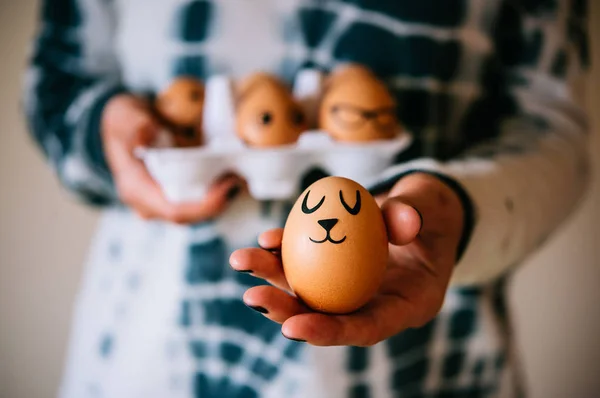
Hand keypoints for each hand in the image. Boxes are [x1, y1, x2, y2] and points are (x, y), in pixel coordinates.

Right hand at [102, 94, 243, 223]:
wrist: (118, 124)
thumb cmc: (123, 120)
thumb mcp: (125, 116)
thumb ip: (136, 126)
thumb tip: (147, 131)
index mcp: (136, 188)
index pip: (175, 211)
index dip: (206, 205)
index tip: (230, 186)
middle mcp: (147, 203)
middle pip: (191, 216)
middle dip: (219, 203)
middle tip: (240, 179)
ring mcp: (158, 203)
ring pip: (195, 213)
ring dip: (219, 201)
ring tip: (239, 179)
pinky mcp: (169, 197)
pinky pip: (195, 204)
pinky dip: (214, 195)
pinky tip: (230, 179)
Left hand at [229, 173, 463, 345]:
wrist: (421, 209)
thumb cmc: (432, 214)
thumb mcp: (431, 211)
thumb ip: (417, 215)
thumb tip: (405, 221)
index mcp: (405, 306)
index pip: (366, 328)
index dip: (328, 332)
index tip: (292, 327)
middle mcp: (373, 302)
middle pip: (327, 316)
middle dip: (286, 310)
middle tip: (253, 297)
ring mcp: (351, 286)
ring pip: (308, 291)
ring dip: (271, 279)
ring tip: (242, 261)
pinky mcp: (335, 267)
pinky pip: (305, 264)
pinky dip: (283, 253)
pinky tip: (265, 239)